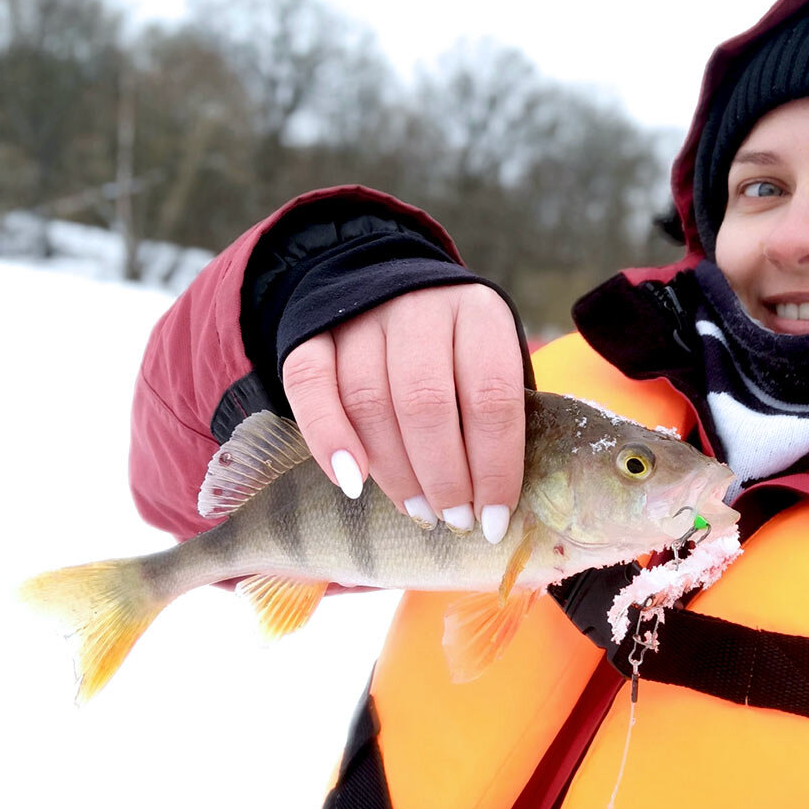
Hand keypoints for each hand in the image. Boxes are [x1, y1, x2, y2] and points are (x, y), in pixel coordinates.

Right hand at [281, 284, 525, 542]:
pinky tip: (352, 483)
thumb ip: (495, 416)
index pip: (491, 396)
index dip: (495, 466)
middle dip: (444, 477)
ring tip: (419, 511)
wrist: (385, 288)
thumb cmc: (454, 348)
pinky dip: (327, 438)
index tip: (495, 518)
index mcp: (478, 313)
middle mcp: (419, 308)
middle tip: (456, 520)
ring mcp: (361, 315)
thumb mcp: (490, 361)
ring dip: (396, 472)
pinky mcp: (311, 331)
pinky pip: (309, 385)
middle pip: (427, 403)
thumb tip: (500, 502)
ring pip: (370, 402)